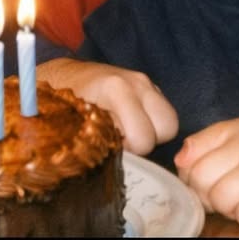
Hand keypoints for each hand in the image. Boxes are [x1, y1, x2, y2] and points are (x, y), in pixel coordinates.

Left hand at [37, 58, 177, 154]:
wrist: (67, 76)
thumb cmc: (67, 103)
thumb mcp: (77, 122)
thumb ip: (102, 139)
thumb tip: (124, 162)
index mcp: (117, 89)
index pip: (144, 137)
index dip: (131, 151)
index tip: (112, 147)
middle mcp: (137, 83)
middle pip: (167, 128)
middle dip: (147, 143)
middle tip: (122, 142)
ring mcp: (147, 83)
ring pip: (171, 122)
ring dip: (154, 134)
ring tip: (129, 134)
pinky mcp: (152, 87)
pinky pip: (166, 114)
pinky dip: (154, 124)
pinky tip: (133, 124)